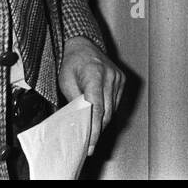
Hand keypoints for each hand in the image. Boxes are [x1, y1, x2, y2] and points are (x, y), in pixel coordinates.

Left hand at [57, 36, 124, 155]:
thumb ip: (75, 101)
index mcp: (94, 75)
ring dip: (103, 121)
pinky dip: (108, 111)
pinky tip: (99, 116)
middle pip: (106, 112)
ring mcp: (117, 78)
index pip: (96, 108)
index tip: (91, 143)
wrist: (83, 44)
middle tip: (89, 143)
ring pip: (112, 109)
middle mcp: (109, 76)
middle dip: (98, 129)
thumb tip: (79, 122)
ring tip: (92, 131)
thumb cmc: (72, 62)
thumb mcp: (66, 81)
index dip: (94, 128)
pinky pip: (115, 103)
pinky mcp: (121, 80)